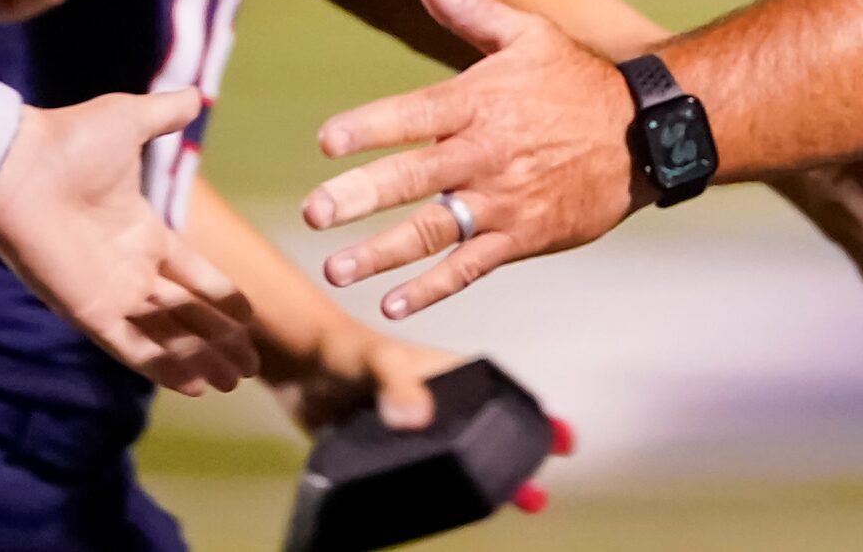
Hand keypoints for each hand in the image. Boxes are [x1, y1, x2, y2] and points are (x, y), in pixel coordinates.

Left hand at [0, 90, 259, 395]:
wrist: (17, 165)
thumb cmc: (67, 142)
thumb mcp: (128, 119)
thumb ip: (165, 114)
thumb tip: (196, 95)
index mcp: (141, 230)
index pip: (192, 272)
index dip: (221, 294)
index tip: (250, 316)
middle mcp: (129, 268)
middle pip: (185, 314)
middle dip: (220, 340)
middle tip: (253, 367)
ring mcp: (110, 293)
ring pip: (167, 336)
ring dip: (203, 358)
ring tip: (236, 380)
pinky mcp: (89, 311)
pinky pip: (133, 347)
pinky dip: (164, 366)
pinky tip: (195, 383)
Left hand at [271, 328, 572, 515]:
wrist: (297, 365)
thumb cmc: (346, 349)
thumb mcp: (379, 361)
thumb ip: (398, 385)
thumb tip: (415, 419)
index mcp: (448, 376)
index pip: (501, 398)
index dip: (533, 418)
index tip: (565, 439)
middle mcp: (437, 405)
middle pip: (485, 437)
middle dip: (515, 463)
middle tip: (538, 495)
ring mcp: (413, 431)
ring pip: (455, 461)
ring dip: (480, 482)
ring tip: (507, 508)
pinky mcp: (386, 452)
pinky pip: (417, 476)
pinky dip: (435, 492)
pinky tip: (444, 513)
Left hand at [304, 0, 643, 319]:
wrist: (645, 134)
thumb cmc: (575, 79)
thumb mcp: (526, 33)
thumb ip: (466, 7)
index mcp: (479, 101)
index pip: (412, 114)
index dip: (368, 128)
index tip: (326, 143)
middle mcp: (486, 153)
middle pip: (412, 178)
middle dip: (359, 197)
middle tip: (313, 213)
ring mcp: (504, 200)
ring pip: (433, 231)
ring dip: (381, 254)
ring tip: (335, 269)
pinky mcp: (522, 237)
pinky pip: (470, 266)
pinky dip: (433, 287)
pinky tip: (394, 301)